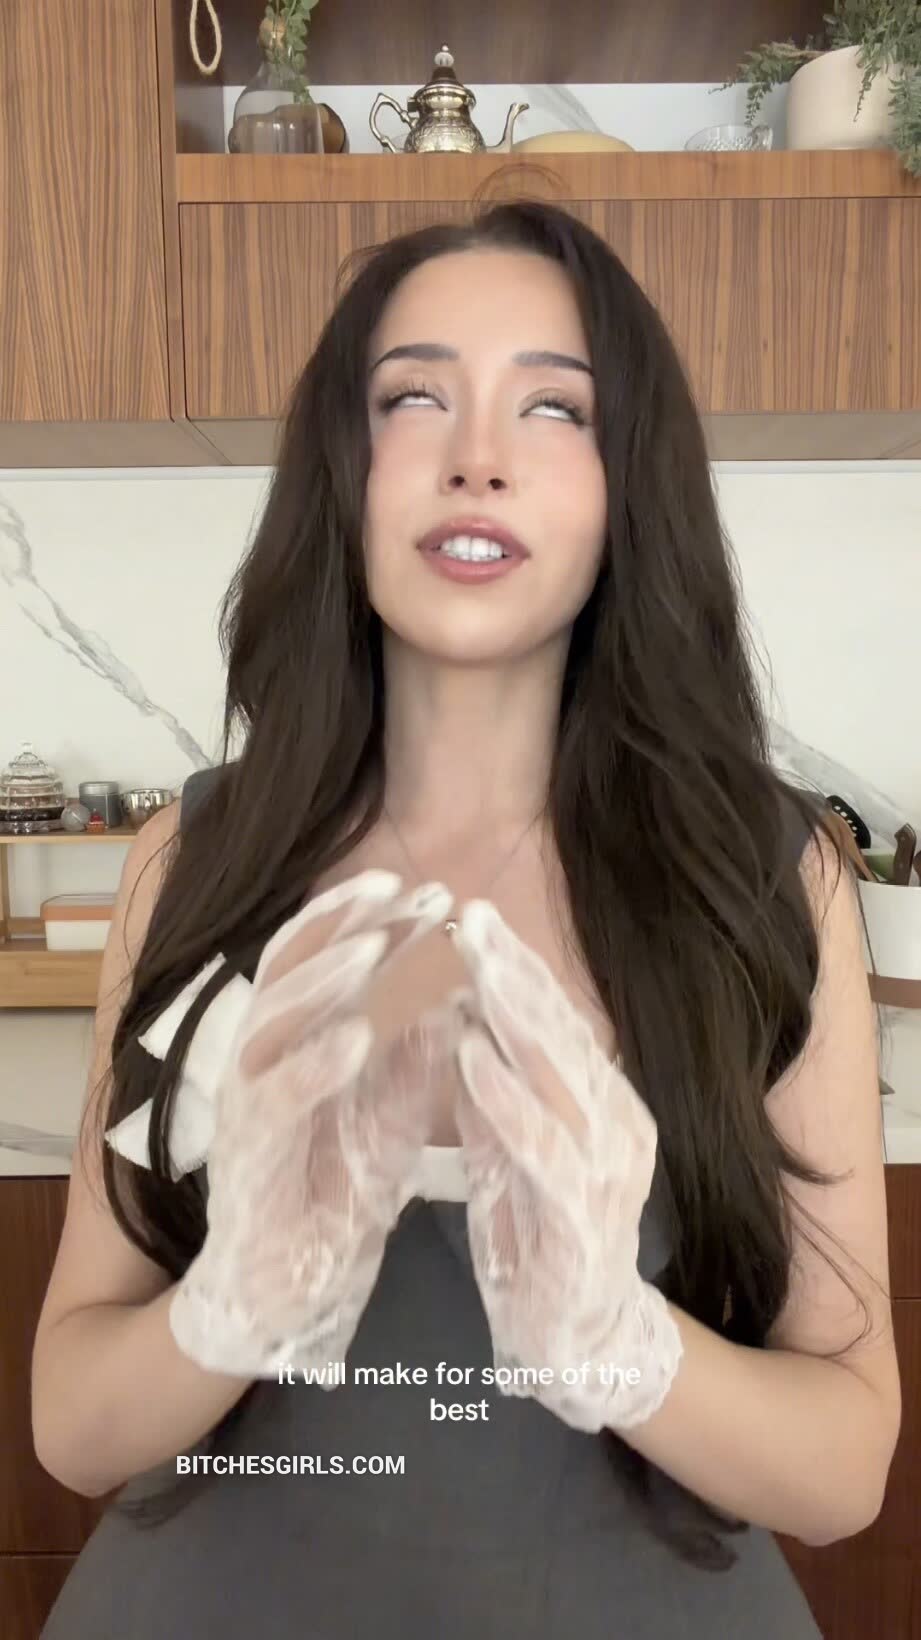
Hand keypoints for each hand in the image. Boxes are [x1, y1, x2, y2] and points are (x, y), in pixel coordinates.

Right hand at [168, 869, 460, 1377]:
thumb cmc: (330, 1201)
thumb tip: (454, 993)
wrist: (280, 1298)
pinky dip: (314, 1065)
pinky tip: (358, 1037)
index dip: (367, 918)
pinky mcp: (246, 1160)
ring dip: (324, 979)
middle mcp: (260, 1063)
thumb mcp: (386, 1121)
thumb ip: (410, 1062)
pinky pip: (274, 1102)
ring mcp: (247, 1109)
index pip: (321, 960)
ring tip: (377, 943)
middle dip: (350, 925)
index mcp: (294, 1047)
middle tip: (412, 890)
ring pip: (269, 1021)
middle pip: (291, 970)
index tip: (429, 889)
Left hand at [450, 900, 682, 1431]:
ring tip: (470, 964)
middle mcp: (616, 1127)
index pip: (558, 1023)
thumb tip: (462, 1018)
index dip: (518, 969)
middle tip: (470, 916)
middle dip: (514, 973)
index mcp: (602, 1106)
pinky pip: (542, 1146)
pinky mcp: (582, 1217)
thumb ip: (495, 1092)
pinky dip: (504, 1097)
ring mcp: (606, 1171)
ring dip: (512, 1015)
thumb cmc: (539, 1241)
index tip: (472, 917)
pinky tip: (470, 1055)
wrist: (578, 1346)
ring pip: (559, 1074)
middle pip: (563, 1034)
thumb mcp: (510, 1152)